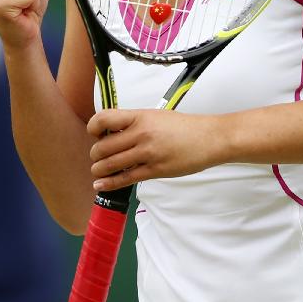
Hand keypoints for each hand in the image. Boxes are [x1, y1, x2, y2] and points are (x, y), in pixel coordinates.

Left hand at [87, 109, 225, 190]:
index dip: (93, 128)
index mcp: (140, 116)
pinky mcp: (154, 170)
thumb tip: (114, 132)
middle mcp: (140, 133)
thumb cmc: (185, 127)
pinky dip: (109, 183)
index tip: (95, 134)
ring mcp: (147, 153)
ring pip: (110, 164)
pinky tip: (101, 185)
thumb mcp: (156, 116)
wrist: (209, 138)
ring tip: (97, 171)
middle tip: (98, 157)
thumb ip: (135, 123)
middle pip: (103, 146)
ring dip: (99, 169)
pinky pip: (125, 178)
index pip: (104, 119)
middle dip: (95, 154)